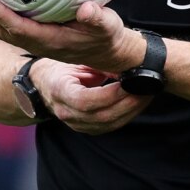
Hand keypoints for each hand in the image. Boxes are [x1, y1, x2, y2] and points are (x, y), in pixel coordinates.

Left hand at [0, 0, 141, 73]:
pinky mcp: (34, 34)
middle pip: (0, 30)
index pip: (18, 29)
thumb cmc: (107, 36)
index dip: (0, 14)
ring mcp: (33, 39)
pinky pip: (7, 23)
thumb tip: (86, 10)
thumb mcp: (108, 27)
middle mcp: (36, 42)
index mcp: (50, 41)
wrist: (107, 53)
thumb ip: (98, 18)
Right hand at [37, 60, 153, 135]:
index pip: (85, 101)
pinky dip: (126, 115)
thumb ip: (96, 65)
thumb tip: (123, 68)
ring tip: (145, 95)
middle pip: (101, 116)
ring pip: (108, 124)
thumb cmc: (59, 68)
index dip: (109, 95)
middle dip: (127, 103)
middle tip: (145, 88)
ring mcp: (75, 123)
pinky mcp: (86, 128)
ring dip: (131, 110)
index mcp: (59, 91)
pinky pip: (109, 126)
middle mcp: (65, 112)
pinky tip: (137, 104)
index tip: (127, 83)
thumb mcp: (73, 61)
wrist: (43, 84)